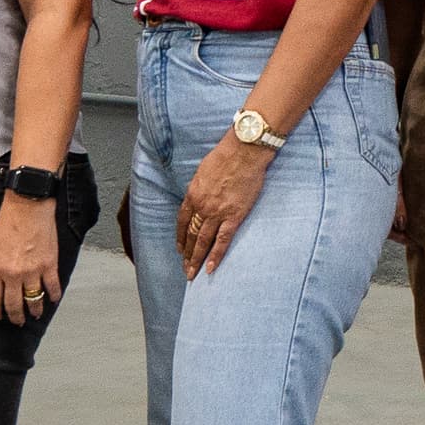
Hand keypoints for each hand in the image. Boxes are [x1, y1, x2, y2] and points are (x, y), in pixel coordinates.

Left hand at [0, 189, 64, 323]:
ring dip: (35, 310)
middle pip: (14, 305)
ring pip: (34, 300)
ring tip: (36, 314)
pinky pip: (52, 287)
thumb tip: (3, 280)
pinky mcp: (49, 264)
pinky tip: (53, 299)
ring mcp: (32, 271)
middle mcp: (13, 274)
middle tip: (17, 322)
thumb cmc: (9, 220)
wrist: (28, 205)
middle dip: (15, 317)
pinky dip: (53, 296)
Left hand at [177, 132, 269, 275]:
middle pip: (191, 235)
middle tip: (184, 268)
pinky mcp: (234, 216)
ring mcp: (217, 213)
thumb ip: (200, 187)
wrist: (244, 152)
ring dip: (196, 259)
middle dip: (187, 253)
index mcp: (193, 194)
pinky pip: (222, 241)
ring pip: (203, 241)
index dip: (181, 237)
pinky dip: (215, 256)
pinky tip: (210, 268)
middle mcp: (201, 206)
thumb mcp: (204, 170)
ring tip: (192, 273)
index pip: (183, 221)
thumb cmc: (226, 155)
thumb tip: (200, 195)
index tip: (180, 248)